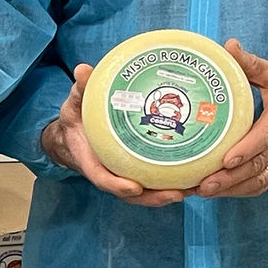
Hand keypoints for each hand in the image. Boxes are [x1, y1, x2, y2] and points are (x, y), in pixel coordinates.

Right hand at [41, 64, 188, 206]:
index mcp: (91, 161)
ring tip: (193, 189)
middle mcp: (109, 173)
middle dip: (154, 197)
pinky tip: (193, 178)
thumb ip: (80, 90)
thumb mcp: (74, 105)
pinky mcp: (135, 173)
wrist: (74, 136)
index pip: (103, 179)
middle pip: (132, 194)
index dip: (118, 185)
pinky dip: (171, 183)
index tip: (134, 187)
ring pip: (145, 193)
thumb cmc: (75, 122)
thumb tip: (83, 70)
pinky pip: (152, 183)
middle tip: (177, 193)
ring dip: (168, 194)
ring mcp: (123, 176)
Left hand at [194, 39, 267, 198]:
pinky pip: (261, 185)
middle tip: (203, 184)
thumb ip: (251, 64)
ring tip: (203, 192)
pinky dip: (240, 192)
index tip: (226, 160)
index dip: (247, 150)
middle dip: (229, 178)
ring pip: (258, 180)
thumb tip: (227, 46)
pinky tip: (217, 193)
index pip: (265, 137)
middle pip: (257, 166)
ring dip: (231, 189)